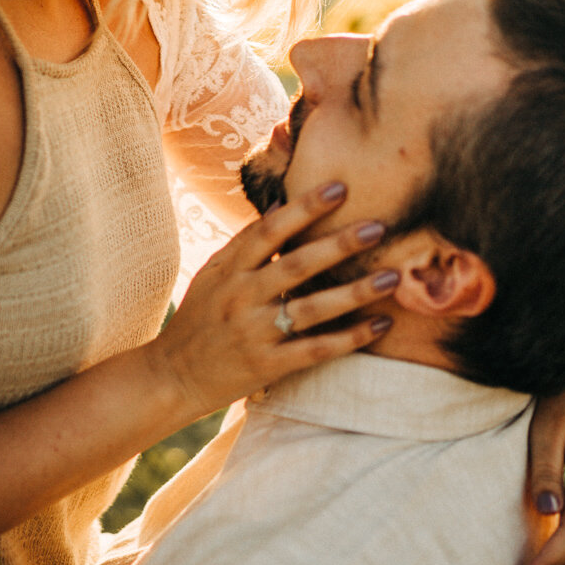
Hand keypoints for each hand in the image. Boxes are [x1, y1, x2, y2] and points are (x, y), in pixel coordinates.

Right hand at [147, 182, 396, 417]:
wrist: (172, 376)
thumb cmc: (199, 318)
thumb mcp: (213, 274)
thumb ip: (246, 243)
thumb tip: (282, 205)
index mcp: (229, 269)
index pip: (270, 230)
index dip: (304, 207)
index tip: (339, 188)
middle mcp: (241, 297)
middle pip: (296, 265)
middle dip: (339, 244)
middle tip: (379, 227)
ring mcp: (254, 333)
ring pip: (312, 309)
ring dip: (355, 292)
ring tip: (392, 277)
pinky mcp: (267, 366)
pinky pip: (315, 350)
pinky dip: (349, 338)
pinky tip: (380, 324)